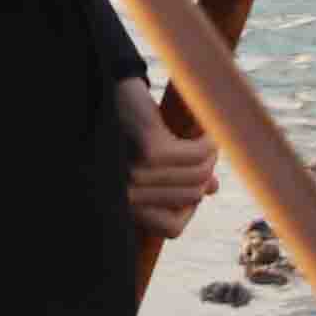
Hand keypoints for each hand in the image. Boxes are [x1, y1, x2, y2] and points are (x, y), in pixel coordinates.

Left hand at [121, 77, 220, 237]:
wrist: (105, 87)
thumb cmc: (123, 126)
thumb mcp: (148, 159)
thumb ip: (175, 179)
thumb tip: (210, 189)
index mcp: (120, 201)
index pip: (171, 228)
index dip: (188, 208)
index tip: (192, 187)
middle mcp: (125, 191)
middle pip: (189, 198)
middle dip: (203, 177)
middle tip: (204, 155)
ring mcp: (136, 171)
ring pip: (197, 177)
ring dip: (208, 159)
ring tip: (204, 143)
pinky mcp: (150, 149)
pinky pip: (197, 156)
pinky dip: (207, 145)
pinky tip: (204, 135)